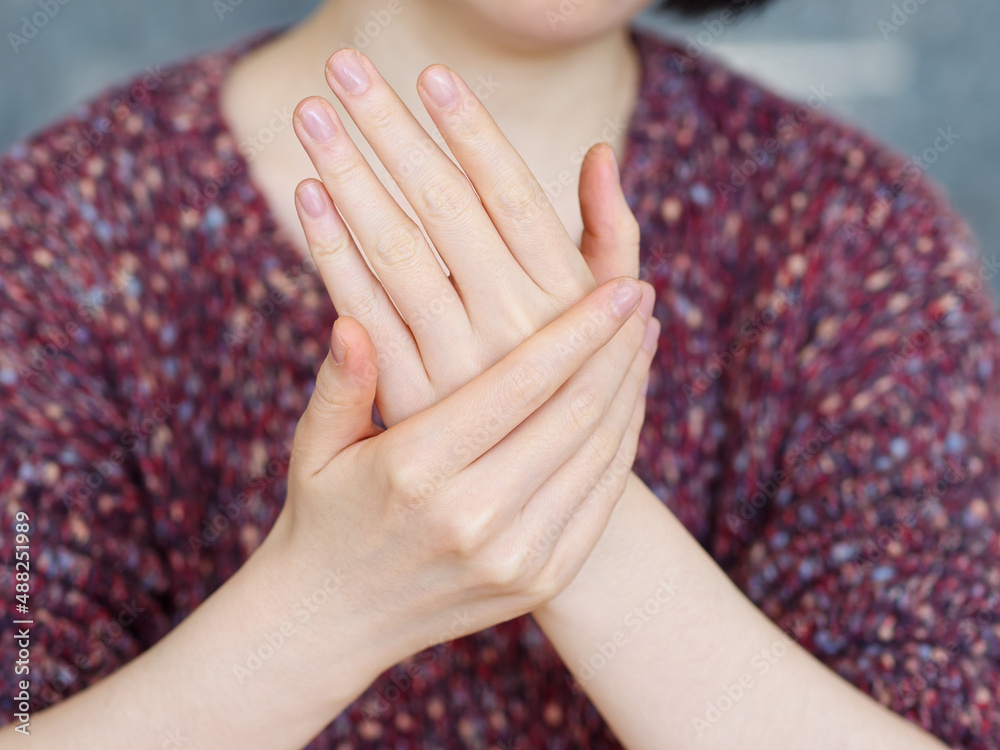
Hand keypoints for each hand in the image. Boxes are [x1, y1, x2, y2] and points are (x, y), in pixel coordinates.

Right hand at [270, 276, 655, 674]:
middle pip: (575, 412)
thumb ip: (341, 382)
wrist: (336, 619)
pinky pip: (601, 499)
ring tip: (643, 338)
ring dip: (630, 389)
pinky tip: (629, 402)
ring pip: (598, 453)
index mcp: (417, 469)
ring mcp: (514, 556)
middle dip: (618, 347)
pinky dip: (623, 444)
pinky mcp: (539, 579)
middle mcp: (473, 516)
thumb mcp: (315, 446)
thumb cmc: (325, 513)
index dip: (581, 329)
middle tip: (643, 297)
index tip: (621, 285)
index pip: (523, 383)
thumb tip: (351, 324)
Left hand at [290, 48, 651, 426]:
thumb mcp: (607, 316)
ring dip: (349, 174)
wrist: (530, 502)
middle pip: (444, 207)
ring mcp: (454, 364)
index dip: (472, 130)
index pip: (513, 195)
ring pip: (395, 252)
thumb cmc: (575, 387)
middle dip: (391, 129)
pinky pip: (363, 312)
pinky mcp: (407, 397)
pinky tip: (304, 196)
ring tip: (311, 112)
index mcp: (565, 299)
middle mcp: (511, 327)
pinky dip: (329, 251)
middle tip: (347, 63)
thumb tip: (599, 153)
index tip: (431, 74)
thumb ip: (610, 237)